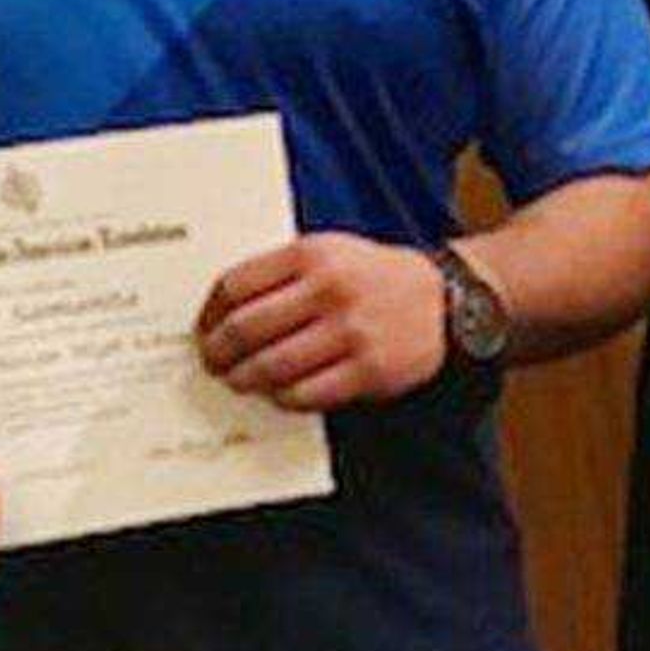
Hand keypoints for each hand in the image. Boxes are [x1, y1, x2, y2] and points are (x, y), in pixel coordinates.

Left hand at [194, 233, 448, 410]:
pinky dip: (284, 397)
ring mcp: (351, 332)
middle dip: (218, 353)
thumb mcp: (329, 252)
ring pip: (271, 367)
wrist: (445, 299)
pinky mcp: (369, 370)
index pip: (235, 286)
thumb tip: (221, 315)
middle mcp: (330, 290)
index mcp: (312, 254)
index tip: (203, 328)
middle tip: (212, 362)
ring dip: (245, 379)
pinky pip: (306, 394)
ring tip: (240, 380)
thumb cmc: (373, 278)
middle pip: (246, 329)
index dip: (209, 313)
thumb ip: (281, 274)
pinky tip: (280, 392)